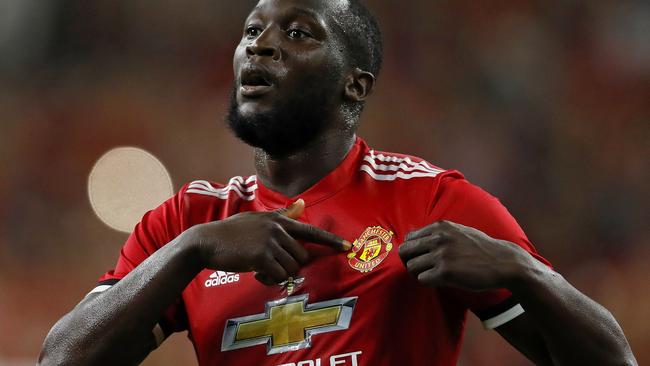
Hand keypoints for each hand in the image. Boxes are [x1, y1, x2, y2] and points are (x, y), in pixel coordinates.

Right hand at [187, 199, 349, 284]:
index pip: (312, 231)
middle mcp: (278, 229)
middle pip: (302, 256)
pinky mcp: (261, 256)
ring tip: (260, 266)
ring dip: (278, 273)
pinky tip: (255, 272)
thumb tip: (302, 204)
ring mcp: (270, 242)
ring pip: (291, 268)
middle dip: (289, 265)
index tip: (348, 246)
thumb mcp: (258, 220)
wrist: (207, 242)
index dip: (331, 241)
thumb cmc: (233, 232)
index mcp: (279, 220)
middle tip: (269, 263)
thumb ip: (282, 216)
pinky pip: (278, 275)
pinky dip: (268, 278)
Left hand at [398, 220, 529, 290]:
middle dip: (410, 262)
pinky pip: (422, 279)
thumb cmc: (481, 249)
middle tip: (422, 270)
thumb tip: (415, 238)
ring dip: (419, 274)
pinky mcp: (446, 272)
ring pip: (411, 267)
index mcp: (440, 227)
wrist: (504, 262)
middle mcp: (438, 238)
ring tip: (433, 276)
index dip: (412, 251)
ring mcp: (441, 254)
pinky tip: (440, 281)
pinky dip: (429, 282)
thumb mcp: (459, 232)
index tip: (421, 258)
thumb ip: (439, 234)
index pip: (409, 238)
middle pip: (405, 252)